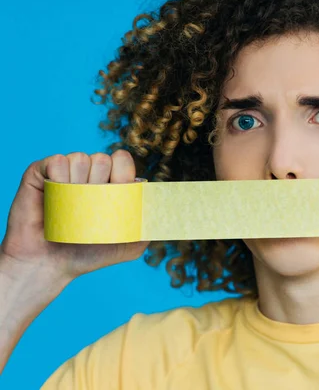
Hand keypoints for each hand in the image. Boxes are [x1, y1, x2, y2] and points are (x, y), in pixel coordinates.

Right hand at [0, 150, 149, 282]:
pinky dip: (58, 176)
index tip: (116, 197)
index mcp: (111, 183)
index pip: (123, 161)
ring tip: (70, 205)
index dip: (122, 174)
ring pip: (81, 158)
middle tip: (89, 208)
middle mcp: (90, 173)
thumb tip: (170, 213)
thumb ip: (151, 227)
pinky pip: (57, 161)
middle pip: (103, 159)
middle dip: (100, 183)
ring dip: (78, 183)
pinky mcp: (41, 172)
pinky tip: (54, 194)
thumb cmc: (88, 254)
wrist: (50, 265)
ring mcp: (66, 171)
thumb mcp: (130, 246)